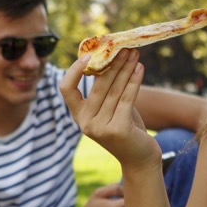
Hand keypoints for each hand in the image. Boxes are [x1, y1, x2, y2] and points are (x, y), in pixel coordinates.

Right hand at [62, 50, 160, 170]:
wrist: (139, 158)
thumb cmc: (125, 128)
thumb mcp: (111, 108)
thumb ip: (107, 90)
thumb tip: (112, 57)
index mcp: (79, 116)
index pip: (66, 89)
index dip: (74, 71)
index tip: (90, 55)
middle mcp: (85, 122)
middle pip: (98, 85)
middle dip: (113, 63)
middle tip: (124, 48)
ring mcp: (100, 127)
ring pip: (115, 90)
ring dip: (126, 69)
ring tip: (135, 55)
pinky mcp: (118, 129)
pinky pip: (127, 98)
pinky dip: (134, 81)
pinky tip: (140, 68)